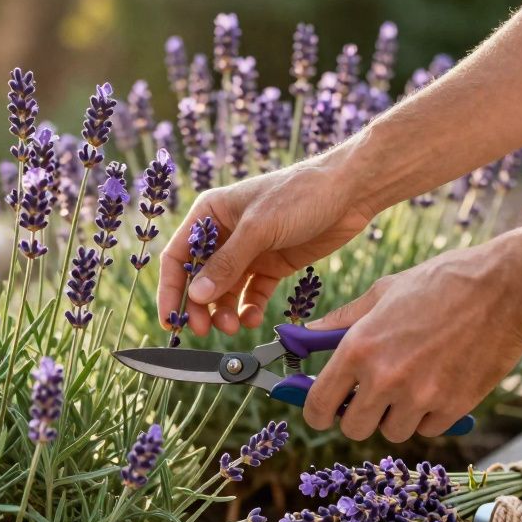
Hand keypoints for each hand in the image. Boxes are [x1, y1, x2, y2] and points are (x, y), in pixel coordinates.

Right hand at [156, 156, 374, 336]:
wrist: (350, 191)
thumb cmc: (300, 194)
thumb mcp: (259, 228)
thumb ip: (227, 264)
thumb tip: (196, 295)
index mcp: (209, 215)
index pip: (177, 257)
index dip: (171, 290)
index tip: (172, 320)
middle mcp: (224, 234)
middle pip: (199, 279)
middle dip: (200, 307)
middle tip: (204, 330)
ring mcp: (247, 251)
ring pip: (225, 291)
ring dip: (224, 312)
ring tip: (233, 327)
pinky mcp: (271, 265)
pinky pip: (252, 294)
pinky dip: (249, 309)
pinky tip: (252, 319)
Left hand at [302, 243, 521, 442]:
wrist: (505, 289)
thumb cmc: (441, 283)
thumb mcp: (383, 293)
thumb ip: (342, 320)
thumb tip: (308, 333)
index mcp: (359, 348)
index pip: (319, 405)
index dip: (316, 413)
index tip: (322, 412)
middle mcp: (384, 378)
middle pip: (353, 428)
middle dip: (357, 417)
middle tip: (369, 398)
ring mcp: (420, 396)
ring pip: (391, 432)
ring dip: (396, 416)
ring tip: (411, 384)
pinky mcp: (453, 408)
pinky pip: (427, 430)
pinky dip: (429, 416)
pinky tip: (439, 385)